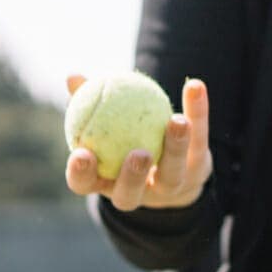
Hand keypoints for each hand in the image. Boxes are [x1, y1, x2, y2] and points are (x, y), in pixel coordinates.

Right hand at [63, 76, 211, 211]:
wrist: (172, 165)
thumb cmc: (123, 139)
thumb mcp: (103, 123)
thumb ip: (88, 104)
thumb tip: (73, 77)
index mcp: (105, 183)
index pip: (85, 184)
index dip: (81, 174)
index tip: (82, 153)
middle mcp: (135, 193)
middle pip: (129, 194)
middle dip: (133, 177)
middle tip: (138, 153)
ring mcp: (168, 187)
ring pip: (172, 175)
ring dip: (175, 147)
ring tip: (177, 121)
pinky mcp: (197, 172)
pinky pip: (199, 141)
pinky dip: (198, 113)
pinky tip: (195, 86)